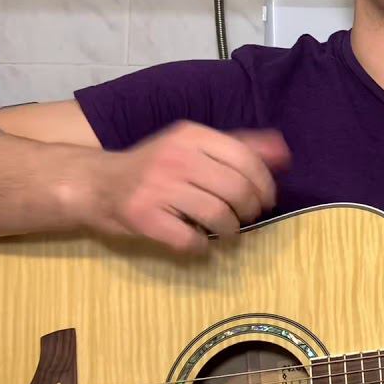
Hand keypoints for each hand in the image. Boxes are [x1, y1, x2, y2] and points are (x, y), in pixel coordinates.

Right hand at [81, 121, 290, 252]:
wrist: (98, 184)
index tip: (266, 200)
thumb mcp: (195, 146)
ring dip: (231, 230)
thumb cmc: (156, 166)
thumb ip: (240, 147)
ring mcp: (157, 187)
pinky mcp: (144, 216)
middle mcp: (176, 157)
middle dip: (250, 210)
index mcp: (192, 136)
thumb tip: (284, 154)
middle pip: (236, 189)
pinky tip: (199, 242)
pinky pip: (189, 239)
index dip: (264, 185)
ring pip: (218, 215)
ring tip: (227, 231)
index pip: (245, 159)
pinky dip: (202, 247)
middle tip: (246, 218)